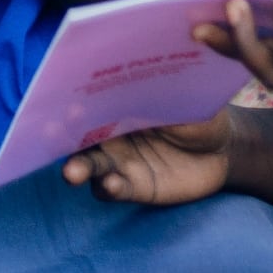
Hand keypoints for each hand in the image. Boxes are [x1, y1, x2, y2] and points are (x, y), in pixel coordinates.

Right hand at [62, 112, 233, 205]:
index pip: (89, 99)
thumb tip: (142, 83)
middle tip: (49, 131)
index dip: (73, 97)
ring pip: (87, 164)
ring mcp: (119, 161)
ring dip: (76, 167)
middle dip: (60, 133)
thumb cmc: (200, 113)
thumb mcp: (185, 98)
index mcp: (118, 103)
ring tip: (72, 172)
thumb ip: (161, 96)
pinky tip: (112, 183)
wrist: (223, 149)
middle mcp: (111, 131)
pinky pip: (110, 189)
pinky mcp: (132, 186)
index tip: (65, 97)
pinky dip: (107, 187)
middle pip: (77, 133)